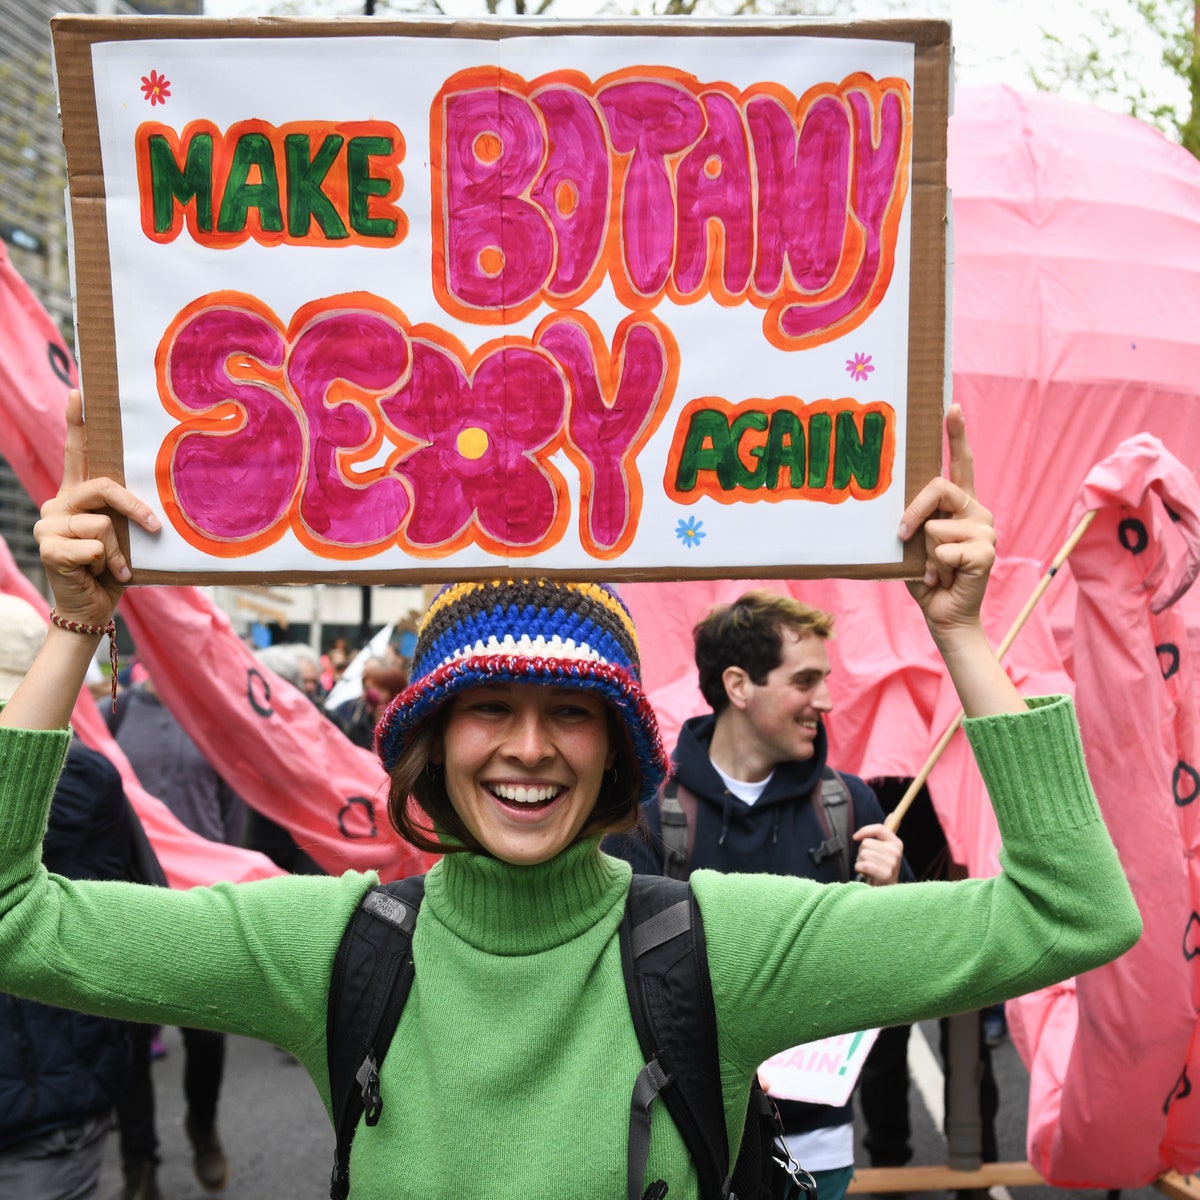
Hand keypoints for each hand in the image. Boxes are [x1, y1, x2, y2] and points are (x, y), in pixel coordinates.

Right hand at [34, 390, 159, 627]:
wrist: (90, 607)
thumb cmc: (113, 568)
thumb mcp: (126, 536)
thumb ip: (126, 513)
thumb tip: (156, 501)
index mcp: (77, 495)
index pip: (78, 452)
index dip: (78, 422)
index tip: (82, 392)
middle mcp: (59, 503)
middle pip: (103, 487)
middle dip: (134, 508)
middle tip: (153, 527)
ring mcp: (49, 524)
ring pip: (102, 523)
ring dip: (119, 551)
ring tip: (114, 567)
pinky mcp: (48, 547)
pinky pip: (95, 547)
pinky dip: (108, 565)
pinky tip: (98, 575)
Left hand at [852, 823, 902, 885]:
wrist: (884, 891)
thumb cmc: (881, 868)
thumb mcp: (886, 850)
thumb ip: (886, 833)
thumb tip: (893, 814)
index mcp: (897, 843)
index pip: (879, 828)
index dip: (864, 831)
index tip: (855, 837)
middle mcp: (896, 852)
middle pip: (866, 843)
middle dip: (862, 853)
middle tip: (870, 862)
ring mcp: (892, 864)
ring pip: (863, 853)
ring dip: (860, 862)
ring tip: (868, 869)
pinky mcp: (886, 875)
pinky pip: (863, 865)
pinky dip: (860, 869)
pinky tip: (866, 874)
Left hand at [897, 405, 995, 649]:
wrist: (945, 617)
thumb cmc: (927, 578)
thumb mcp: (914, 545)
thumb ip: (913, 521)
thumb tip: (898, 509)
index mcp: (961, 507)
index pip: (961, 465)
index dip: (957, 435)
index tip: (952, 407)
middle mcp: (978, 512)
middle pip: (939, 488)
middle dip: (914, 512)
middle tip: (904, 536)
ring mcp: (985, 531)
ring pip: (935, 527)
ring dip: (925, 554)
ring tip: (937, 570)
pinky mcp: (986, 552)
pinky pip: (943, 550)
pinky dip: (936, 569)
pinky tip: (947, 580)